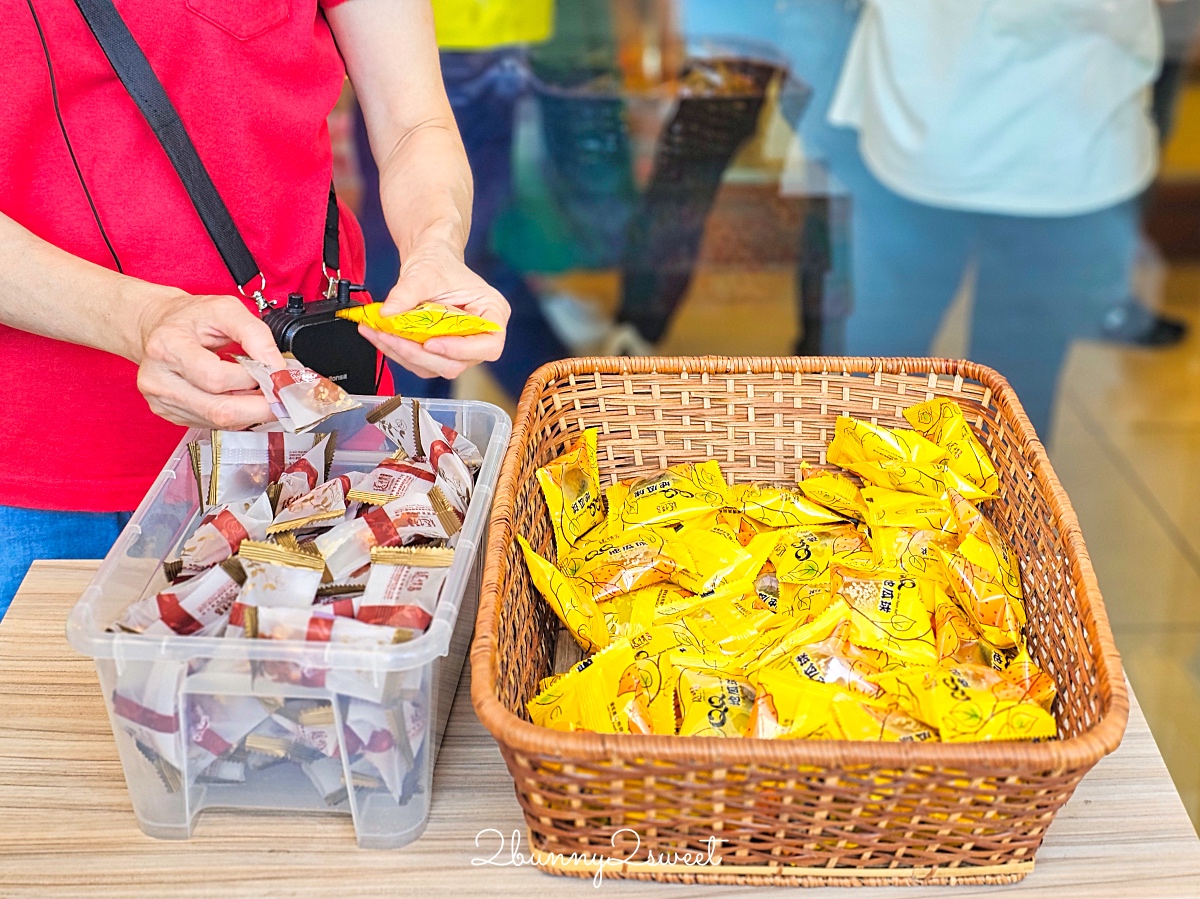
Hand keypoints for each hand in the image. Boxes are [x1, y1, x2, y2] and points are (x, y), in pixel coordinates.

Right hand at [134, 292, 286, 428]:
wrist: (160, 326)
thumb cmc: (191, 317)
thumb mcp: (225, 308)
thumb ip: (255, 334)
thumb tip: (276, 367)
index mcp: (168, 347)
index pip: (215, 378)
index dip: (251, 380)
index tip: (275, 375)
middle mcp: (160, 379)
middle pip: (218, 410)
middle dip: (259, 407)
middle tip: (282, 397)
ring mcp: (163, 401)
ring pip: (219, 422)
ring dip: (250, 412)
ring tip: (262, 393)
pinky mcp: (172, 415)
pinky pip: (213, 424)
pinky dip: (236, 415)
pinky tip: (242, 398)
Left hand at [363, 242, 509, 379]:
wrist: (429, 262)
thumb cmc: (438, 264)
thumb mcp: (423, 273)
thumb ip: (406, 293)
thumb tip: (386, 313)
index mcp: (493, 314)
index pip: (489, 346)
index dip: (461, 350)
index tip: (430, 343)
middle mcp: (481, 337)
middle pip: (457, 363)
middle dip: (419, 353)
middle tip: (389, 335)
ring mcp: (460, 349)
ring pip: (435, 368)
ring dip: (403, 355)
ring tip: (377, 333)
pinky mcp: (440, 354)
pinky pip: (420, 363)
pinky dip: (398, 352)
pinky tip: (380, 336)